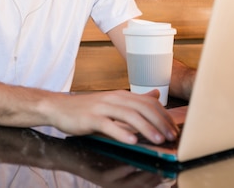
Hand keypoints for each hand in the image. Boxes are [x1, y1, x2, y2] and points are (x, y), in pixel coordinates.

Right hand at [46, 89, 178, 144]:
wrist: (59, 108)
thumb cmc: (87, 108)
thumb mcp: (114, 102)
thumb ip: (135, 100)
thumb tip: (156, 94)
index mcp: (122, 95)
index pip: (149, 102)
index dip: (164, 115)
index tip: (174, 129)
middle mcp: (114, 98)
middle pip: (142, 108)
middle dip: (159, 122)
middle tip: (171, 136)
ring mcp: (102, 107)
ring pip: (128, 115)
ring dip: (145, 127)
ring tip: (157, 140)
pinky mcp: (90, 118)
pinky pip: (108, 125)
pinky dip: (121, 132)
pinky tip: (131, 140)